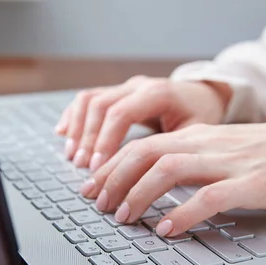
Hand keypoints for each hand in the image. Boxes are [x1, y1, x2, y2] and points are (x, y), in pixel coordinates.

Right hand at [55, 76, 230, 170]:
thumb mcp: (196, 133)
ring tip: (72, 156)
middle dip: (88, 139)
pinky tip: (63, 133)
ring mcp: (125, 87)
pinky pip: (88, 99)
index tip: (97, 166)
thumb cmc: (201, 116)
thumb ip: (171, 149)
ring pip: (89, 100)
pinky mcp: (116, 92)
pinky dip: (73, 116)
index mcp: (158, 92)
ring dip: (77, 128)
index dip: (106, 140)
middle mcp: (138, 85)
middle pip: (100, 106)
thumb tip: (149, 179)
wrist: (203, 95)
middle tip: (82, 166)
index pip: (121, 113)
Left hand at [78, 121, 265, 236]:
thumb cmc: (264, 153)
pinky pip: (209, 198)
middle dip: (114, 178)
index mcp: (194, 135)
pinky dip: (183, 214)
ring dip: (139, 194)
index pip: (141, 144)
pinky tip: (167, 229)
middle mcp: (204, 144)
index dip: (111, 166)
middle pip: (146, 152)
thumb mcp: (217, 148)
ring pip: (168, 169)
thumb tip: (150, 178)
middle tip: (98, 204)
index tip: (92, 186)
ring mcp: (226, 162)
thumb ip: (186, 158)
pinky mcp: (249, 183)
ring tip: (124, 217)